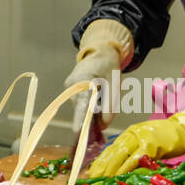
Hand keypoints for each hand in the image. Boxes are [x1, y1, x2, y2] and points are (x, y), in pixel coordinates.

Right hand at [65, 20, 132, 135]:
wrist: (100, 51)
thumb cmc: (109, 66)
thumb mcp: (114, 85)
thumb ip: (110, 105)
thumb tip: (103, 126)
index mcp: (83, 79)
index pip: (82, 103)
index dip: (81, 119)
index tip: (79, 133)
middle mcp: (72, 85)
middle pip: (82, 109)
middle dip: (93, 118)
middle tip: (105, 121)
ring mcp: (69, 88)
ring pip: (82, 108)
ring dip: (93, 111)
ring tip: (104, 98)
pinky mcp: (71, 90)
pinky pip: (81, 104)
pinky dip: (91, 106)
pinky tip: (99, 98)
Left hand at [86, 108, 184, 177]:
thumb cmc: (170, 137)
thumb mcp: (149, 140)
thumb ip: (137, 150)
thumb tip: (125, 165)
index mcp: (131, 133)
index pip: (112, 147)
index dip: (102, 159)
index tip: (93, 170)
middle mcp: (132, 134)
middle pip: (112, 151)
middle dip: (101, 165)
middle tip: (92, 177)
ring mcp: (140, 139)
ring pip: (120, 155)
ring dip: (109, 169)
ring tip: (101, 179)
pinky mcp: (150, 146)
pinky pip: (134, 159)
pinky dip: (125, 169)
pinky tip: (118, 176)